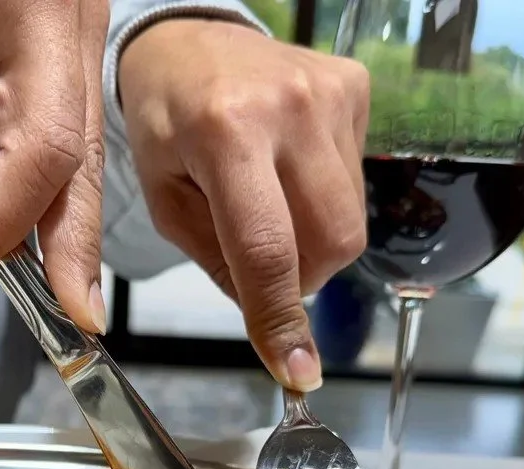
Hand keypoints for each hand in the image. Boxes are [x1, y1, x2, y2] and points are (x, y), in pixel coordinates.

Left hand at [119, 20, 369, 389]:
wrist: (187, 40)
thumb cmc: (165, 123)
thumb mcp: (165, 200)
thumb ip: (214, 262)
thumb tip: (271, 319)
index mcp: (225, 132)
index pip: (267, 249)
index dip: (282, 320)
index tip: (298, 372)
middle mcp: (288, 107)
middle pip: (329, 243)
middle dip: (300, 277)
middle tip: (261, 259)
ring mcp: (330, 93)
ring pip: (349, 220)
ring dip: (311, 238)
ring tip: (268, 198)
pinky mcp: (355, 88)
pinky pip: (358, 181)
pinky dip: (323, 198)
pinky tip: (289, 167)